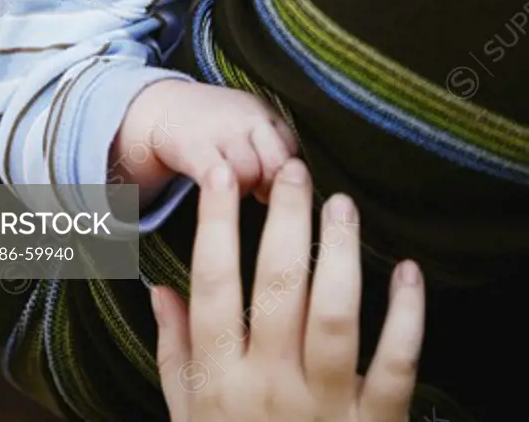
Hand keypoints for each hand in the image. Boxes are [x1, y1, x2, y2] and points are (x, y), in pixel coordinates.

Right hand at [112, 80, 296, 202]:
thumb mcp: (250, 124)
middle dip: (271, 186)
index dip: (285, 176)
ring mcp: (221, 131)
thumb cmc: (216, 126)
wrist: (163, 107)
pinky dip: (224, 189)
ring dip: (244, 190)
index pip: (293, 151)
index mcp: (265, 113)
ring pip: (251, 173)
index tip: (269, 181)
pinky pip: (219, 177)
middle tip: (256, 193)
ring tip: (231, 188)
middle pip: (279, 163)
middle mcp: (247, 118)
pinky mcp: (194, 147)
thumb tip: (297, 190)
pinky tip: (217, 193)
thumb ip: (274, 148)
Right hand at [152, 159, 424, 421]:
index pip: (213, 285)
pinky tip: (408, 271)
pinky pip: (397, 363)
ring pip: (335, 314)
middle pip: (277, 286)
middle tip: (292, 168)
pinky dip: (408, 316)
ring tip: (340, 203)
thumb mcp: (186, 416)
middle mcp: (270, 386)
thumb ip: (173, 352)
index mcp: (220, 380)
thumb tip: (157, 286)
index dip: (215, 224)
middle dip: (284, 219)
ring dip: (339, 252)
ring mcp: (325, 405)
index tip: (221, 174)